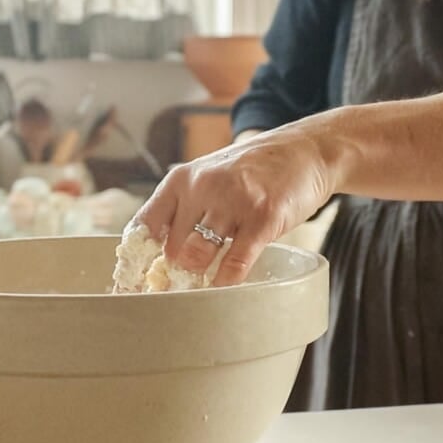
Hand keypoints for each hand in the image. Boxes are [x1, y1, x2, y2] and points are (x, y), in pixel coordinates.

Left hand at [134, 124, 335, 285]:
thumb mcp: (210, 177)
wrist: (306, 150)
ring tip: (204, 292)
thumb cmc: (255, 171)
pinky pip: (235, 263)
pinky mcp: (262, 217)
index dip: (137, 260)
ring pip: (198, 257)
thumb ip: (186, 209)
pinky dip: (227, 282)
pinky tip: (226, 290)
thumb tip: (161, 259)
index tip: (137, 285)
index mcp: (182, 179)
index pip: (144, 226)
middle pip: (172, 249)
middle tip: (183, 291)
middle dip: (175, 275)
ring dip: (199, 280)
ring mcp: (232, 201)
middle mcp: (202, 186)